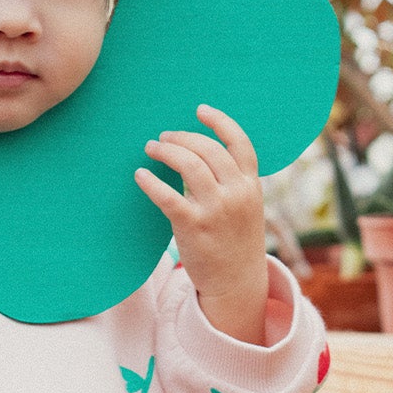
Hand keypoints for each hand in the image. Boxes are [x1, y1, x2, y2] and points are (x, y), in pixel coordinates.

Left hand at [135, 104, 269, 344]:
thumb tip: (203, 154)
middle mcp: (237, 193)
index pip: (240, 143)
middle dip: (182, 138)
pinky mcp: (193, 226)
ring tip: (152, 149)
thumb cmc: (235, 242)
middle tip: (163, 137)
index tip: (199, 110)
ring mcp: (216, 209)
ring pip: (189, 165)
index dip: (220, 122)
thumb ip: (233, 181)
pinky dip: (151, 182)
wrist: (236, 282)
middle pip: (208, 149)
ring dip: (167, 151)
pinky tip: (140, 175)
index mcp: (252, 185)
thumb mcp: (247, 208)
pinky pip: (167, 196)